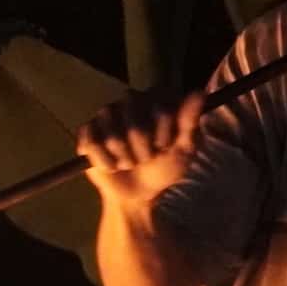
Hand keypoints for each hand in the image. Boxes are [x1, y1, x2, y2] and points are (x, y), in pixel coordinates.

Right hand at [75, 88, 205, 208]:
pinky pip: (91, 144)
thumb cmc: (164, 168)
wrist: (138, 193)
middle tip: (146, 157)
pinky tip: (111, 166)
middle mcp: (130, 100)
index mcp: (156, 98)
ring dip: (123, 158)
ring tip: (129, 162)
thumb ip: (190, 122)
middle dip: (142, 150)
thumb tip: (198, 93)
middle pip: (134, 125)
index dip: (163, 135)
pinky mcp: (88, 131)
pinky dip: (104, 162)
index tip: (165, 146)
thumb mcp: (184, 149)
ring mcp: (107, 113)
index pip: (160, 110)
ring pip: (112, 136)